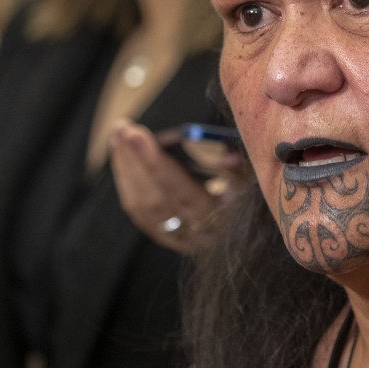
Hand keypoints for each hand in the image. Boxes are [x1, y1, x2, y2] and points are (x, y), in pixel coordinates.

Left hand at [109, 118, 241, 252]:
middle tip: (122, 127)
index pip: (179, 188)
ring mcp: (176, 237)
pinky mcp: (164, 237)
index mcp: (215, 219)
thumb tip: (229, 155)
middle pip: (153, 196)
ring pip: (141, 204)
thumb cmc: (244, 202)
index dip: (155, 161)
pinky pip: (138, 211)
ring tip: (118, 137)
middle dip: (134, 159)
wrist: (242, 239)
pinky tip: (122, 161)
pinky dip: (127, 183)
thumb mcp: (250, 185)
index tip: (136, 133)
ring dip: (125, 168)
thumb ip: (239, 169)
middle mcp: (193, 232)